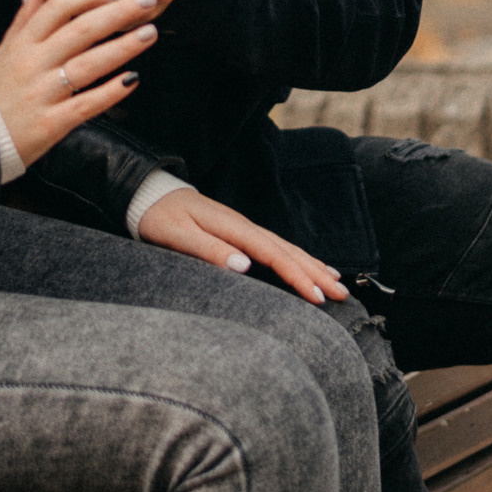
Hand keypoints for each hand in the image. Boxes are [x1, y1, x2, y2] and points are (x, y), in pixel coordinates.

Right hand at [0, 0, 159, 163]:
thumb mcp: (3, 50)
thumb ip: (23, 19)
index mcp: (23, 44)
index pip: (58, 6)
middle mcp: (34, 64)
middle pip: (80, 30)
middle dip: (118, 13)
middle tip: (147, 2)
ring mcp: (44, 93)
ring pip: (89, 64)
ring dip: (123, 47)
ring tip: (149, 34)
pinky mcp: (52, 122)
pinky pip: (86, 104)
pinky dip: (110, 92)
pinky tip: (132, 80)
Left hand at [137, 186, 349, 305]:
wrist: (149, 194)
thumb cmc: (159, 216)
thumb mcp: (177, 235)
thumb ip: (208, 249)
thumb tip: (243, 265)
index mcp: (233, 228)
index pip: (274, 255)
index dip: (298, 277)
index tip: (317, 297)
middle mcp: (244, 227)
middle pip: (288, 251)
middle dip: (316, 273)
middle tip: (342, 295)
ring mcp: (243, 228)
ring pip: (286, 248)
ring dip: (312, 265)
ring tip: (336, 282)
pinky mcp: (239, 232)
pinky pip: (275, 246)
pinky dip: (296, 257)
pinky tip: (306, 264)